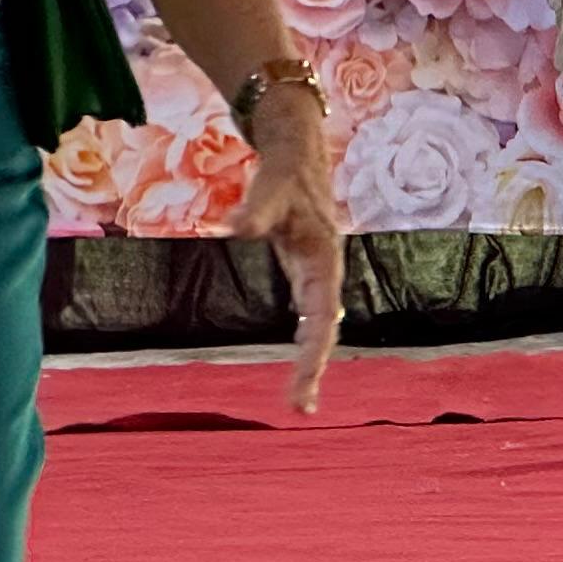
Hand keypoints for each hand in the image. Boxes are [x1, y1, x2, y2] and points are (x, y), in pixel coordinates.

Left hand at [234, 88, 343, 413]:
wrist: (297, 153)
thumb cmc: (286, 171)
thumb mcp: (272, 185)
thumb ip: (258, 209)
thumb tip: (237, 228)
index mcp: (325, 260)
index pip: (322, 319)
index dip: (314, 354)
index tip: (304, 385)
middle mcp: (326, 273)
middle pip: (324, 331)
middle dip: (313, 369)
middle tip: (300, 408)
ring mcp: (317, 276)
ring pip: (319, 327)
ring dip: (311, 362)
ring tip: (301, 400)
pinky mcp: (305, 274)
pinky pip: (308, 317)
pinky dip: (305, 344)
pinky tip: (300, 367)